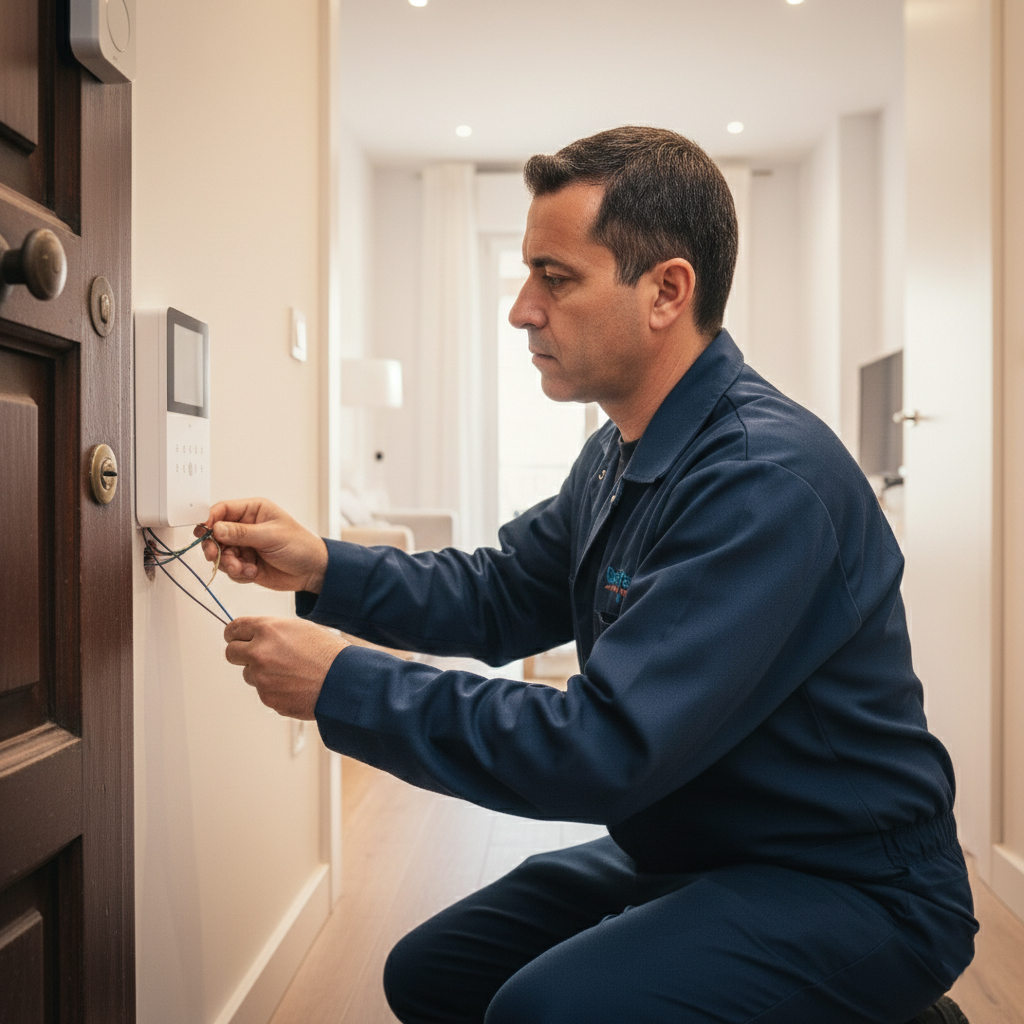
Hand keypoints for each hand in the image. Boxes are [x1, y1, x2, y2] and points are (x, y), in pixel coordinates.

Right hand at [196, 498, 327, 592]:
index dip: (209, 520)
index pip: (222, 510)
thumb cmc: (300, 546)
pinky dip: (238, 573)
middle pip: (215, 534)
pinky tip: (253, 573)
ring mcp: (244, 546)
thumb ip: (242, 533)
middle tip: (216, 556)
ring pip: (221, 554)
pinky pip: (229, 569)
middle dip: (214, 546)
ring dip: (228, 563)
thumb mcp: (271, 536)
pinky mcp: (245, 563)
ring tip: (244, 568)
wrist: (313, 571)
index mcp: (253, 510)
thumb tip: (216, 528)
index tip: (202, 533)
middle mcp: (245, 527)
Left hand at [224, 616, 348, 718]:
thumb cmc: (328, 653)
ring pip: (248, 674)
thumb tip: (254, 636)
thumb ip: (272, 631)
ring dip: (261, 673)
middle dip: (241, 653)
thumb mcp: (299, 628)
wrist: (343, 681)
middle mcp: (259, 652)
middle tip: (256, 656)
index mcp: (267, 630)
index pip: (233, 629)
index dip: (234, 633)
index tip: (236, 637)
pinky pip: (263, 691)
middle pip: (231, 653)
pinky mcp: (267, 698)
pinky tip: (294, 684)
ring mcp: (261, 678)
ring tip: (289, 672)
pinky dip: (274, 689)